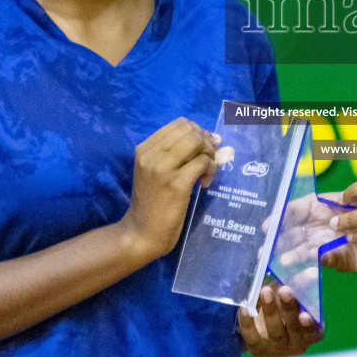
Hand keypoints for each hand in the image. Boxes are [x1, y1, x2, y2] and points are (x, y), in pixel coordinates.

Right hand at [121, 118, 218, 258]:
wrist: (142, 232)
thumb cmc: (152, 201)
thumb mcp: (156, 171)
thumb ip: (178, 153)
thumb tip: (214, 138)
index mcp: (145, 148)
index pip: (179, 124)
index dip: (197, 132)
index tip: (203, 148)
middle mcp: (152, 154)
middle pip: (190, 130)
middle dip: (205, 142)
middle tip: (207, 160)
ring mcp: (163, 168)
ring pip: (197, 142)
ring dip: (209, 154)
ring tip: (206, 171)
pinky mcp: (177, 184)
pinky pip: (203, 162)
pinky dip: (211, 169)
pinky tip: (205, 183)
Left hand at [238, 283, 322, 356]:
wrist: (260, 325)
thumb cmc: (282, 305)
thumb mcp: (291, 294)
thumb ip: (299, 283)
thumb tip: (307, 268)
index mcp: (310, 333)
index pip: (314, 332)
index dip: (310, 325)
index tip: (305, 314)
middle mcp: (296, 344)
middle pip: (293, 329)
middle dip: (289, 309)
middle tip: (285, 289)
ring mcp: (276, 349)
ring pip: (274, 332)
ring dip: (270, 310)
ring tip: (265, 291)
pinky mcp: (258, 349)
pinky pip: (252, 336)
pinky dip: (248, 320)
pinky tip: (245, 306)